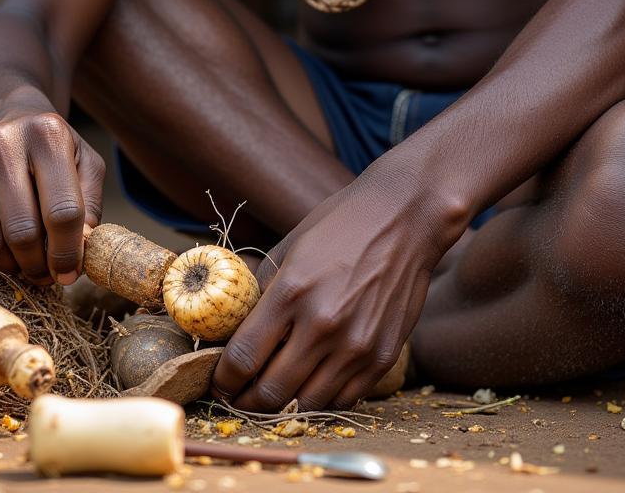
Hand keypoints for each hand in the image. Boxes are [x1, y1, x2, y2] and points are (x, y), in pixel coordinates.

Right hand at [0, 89, 104, 285]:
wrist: (6, 116)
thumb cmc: (53, 148)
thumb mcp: (85, 163)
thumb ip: (91, 205)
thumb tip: (80, 249)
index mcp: (47, 134)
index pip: (62, 211)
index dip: (69, 252)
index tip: (70, 273)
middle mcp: (1, 143)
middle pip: (22, 232)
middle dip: (39, 265)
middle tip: (47, 274)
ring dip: (11, 267)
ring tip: (25, 263)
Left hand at [212, 167, 456, 410]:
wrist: (404, 219)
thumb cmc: (341, 225)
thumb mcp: (290, 247)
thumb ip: (263, 290)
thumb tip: (238, 329)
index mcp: (292, 292)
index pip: (243, 358)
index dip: (224, 379)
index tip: (220, 381)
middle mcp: (323, 324)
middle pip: (271, 392)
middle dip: (247, 400)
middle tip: (240, 396)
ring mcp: (357, 345)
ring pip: (307, 404)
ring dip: (285, 404)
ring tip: (275, 392)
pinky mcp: (384, 356)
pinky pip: (344, 399)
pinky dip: (323, 397)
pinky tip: (312, 382)